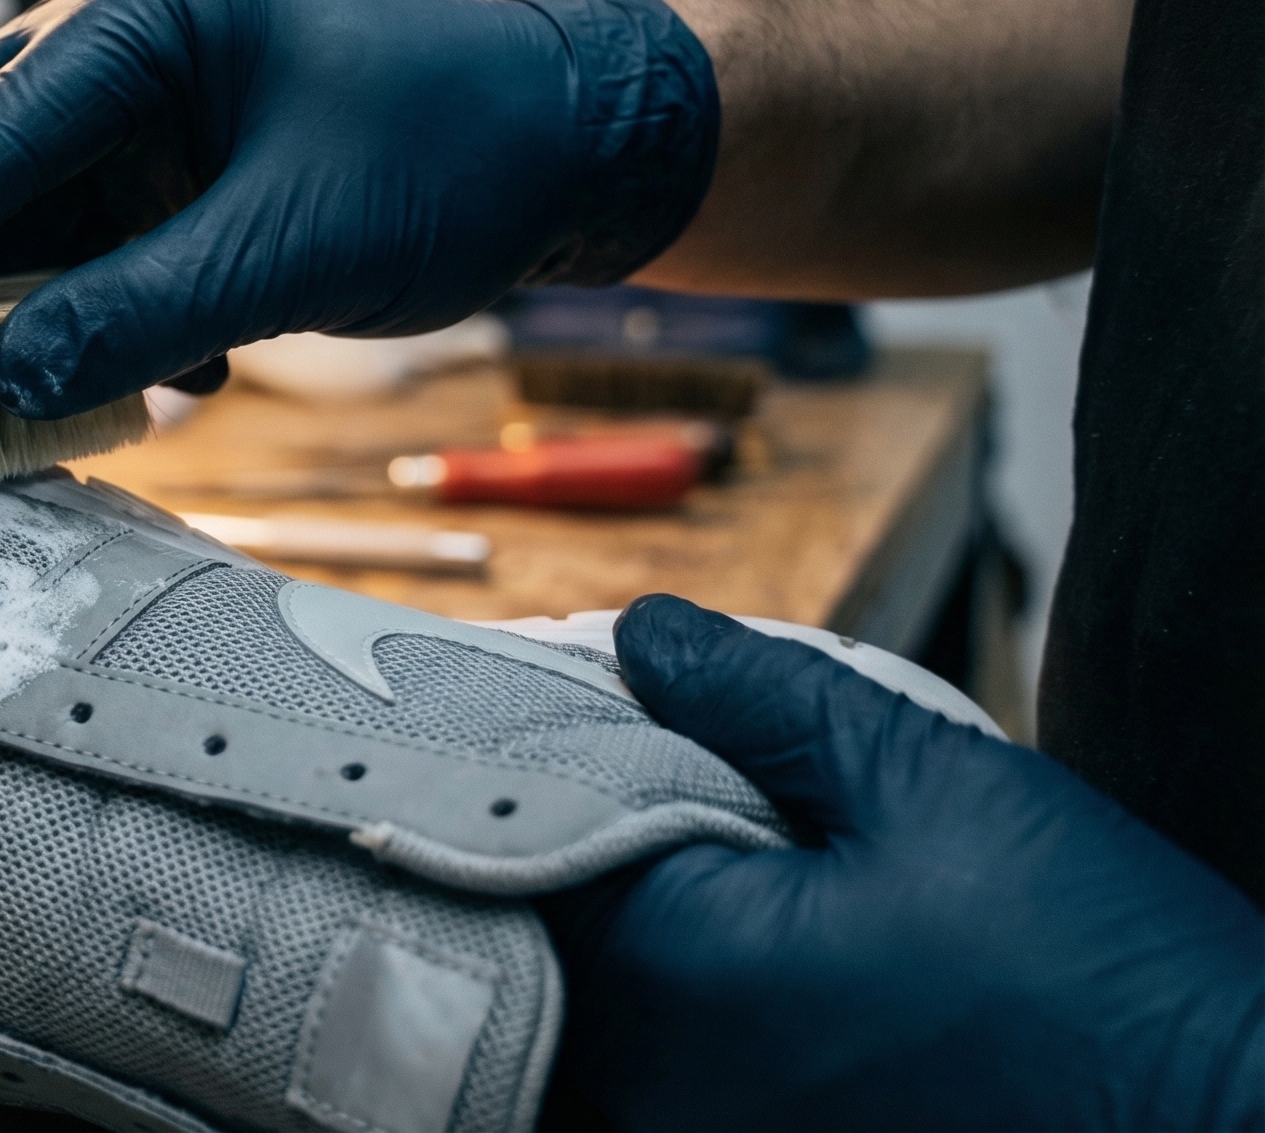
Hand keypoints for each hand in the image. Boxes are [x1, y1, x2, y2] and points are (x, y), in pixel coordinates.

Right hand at [0, 0, 718, 416]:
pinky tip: (167, 372)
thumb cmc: (452, 153)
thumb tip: (9, 382)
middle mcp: (121, 40)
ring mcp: (140, 103)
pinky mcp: (165, 165)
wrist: (567, 149)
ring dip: (29, 314)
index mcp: (147, 11)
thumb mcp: (297, 243)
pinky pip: (83, 248)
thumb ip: (146, 310)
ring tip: (63, 392)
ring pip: (22, 219)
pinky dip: (93, 318)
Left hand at [542, 595, 1264, 1130]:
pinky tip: (751, 902)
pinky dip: (682, 969)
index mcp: (675, 978)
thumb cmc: (1098, 972)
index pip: (522, 836)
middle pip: (547, 920)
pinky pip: (672, 1048)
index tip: (557, 676)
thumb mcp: (933, 786)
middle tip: (628, 726)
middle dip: (573, 816)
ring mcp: (708, 1129)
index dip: (532, 743)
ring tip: (698, 804)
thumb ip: (765, 702)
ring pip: (603, 991)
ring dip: (625, 896)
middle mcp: (661, 1081)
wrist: (1229, 1124)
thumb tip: (641, 633)